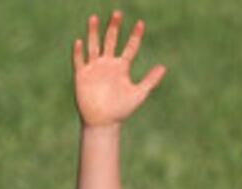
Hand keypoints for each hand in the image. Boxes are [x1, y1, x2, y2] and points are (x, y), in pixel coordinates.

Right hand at [73, 12, 165, 127]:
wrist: (102, 123)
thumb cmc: (120, 110)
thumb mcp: (138, 94)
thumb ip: (150, 80)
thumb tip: (163, 67)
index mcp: (121, 67)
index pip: (130, 47)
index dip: (136, 36)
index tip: (141, 24)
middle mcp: (107, 64)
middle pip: (110, 40)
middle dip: (113, 27)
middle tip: (117, 13)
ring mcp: (94, 68)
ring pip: (93, 46)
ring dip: (93, 32)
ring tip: (94, 18)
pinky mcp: (81, 76)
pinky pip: (79, 61)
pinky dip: (78, 52)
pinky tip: (79, 41)